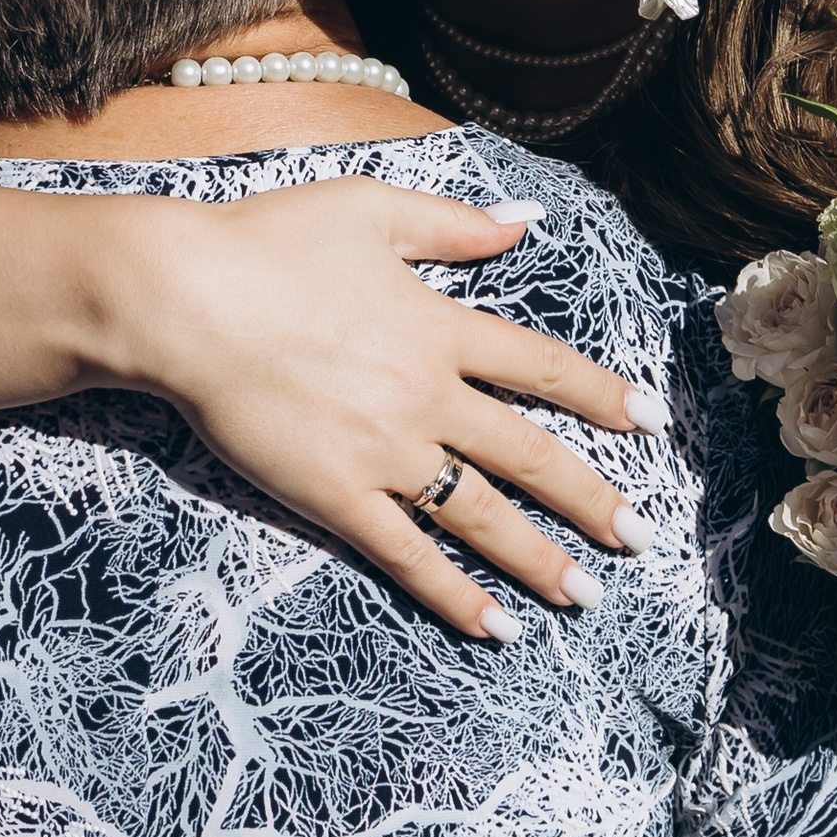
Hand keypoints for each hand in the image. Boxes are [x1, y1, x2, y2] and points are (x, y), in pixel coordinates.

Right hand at [125, 180, 655, 640]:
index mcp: (440, 327)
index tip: (653, 424)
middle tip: (642, 538)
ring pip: (482, 516)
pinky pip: (409, 555)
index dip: (603, 397)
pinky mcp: (336, 495)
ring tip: (585, 595)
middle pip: (531, 456)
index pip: (544, 369)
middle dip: (593, 500)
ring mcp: (385, 452)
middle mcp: (428, 396)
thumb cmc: (267, 242)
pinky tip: (496, 627)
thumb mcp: (370, 209)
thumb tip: (523, 219)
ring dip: (540, 560)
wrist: (183, 299)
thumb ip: (453, 223)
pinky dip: (456, 594)